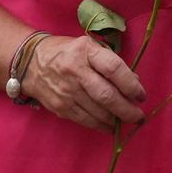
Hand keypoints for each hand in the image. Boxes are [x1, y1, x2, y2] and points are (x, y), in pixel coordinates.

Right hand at [23, 34, 146, 132]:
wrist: (30, 62)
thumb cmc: (67, 52)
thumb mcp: (89, 47)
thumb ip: (111, 62)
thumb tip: (134, 82)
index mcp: (85, 51)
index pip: (113, 69)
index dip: (131, 84)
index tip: (141, 95)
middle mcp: (75, 71)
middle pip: (106, 95)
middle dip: (127, 109)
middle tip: (139, 116)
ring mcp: (66, 91)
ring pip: (98, 111)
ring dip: (116, 119)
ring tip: (127, 120)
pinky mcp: (59, 107)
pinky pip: (85, 120)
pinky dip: (101, 125)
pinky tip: (110, 125)